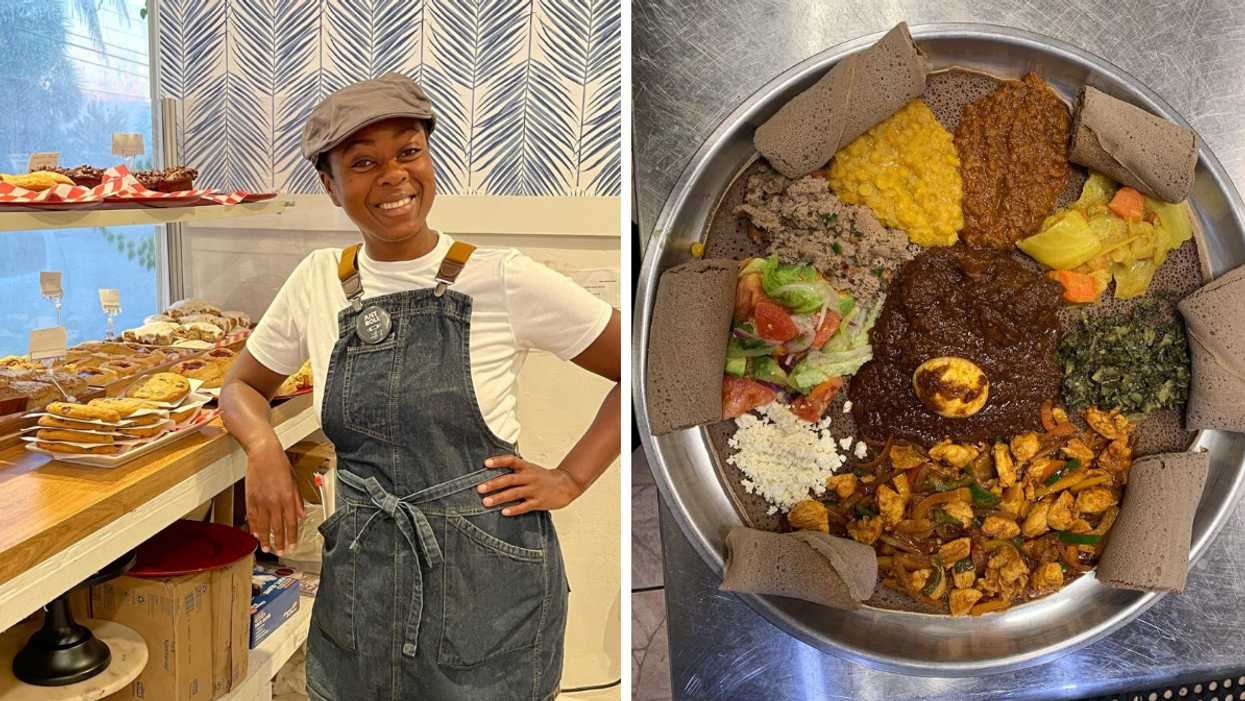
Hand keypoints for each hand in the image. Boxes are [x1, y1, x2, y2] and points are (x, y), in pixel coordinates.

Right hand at [245, 440, 305, 554]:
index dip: (292, 536)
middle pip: (277, 527)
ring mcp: (261, 501)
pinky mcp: (250, 499)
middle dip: (279, 542)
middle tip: (280, 552)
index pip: (291, 523)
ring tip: (267, 548)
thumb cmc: (281, 466)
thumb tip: (302, 516)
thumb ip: (298, 500)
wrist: (264, 454)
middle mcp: (274, 502)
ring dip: (266, 538)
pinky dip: (254, 527)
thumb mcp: (294, 482)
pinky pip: (252, 517)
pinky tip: (256, 535)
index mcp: (287, 498)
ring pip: (263, 525)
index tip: (293, 546)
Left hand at [476, 455, 582, 515]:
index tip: (486, 463)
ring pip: (514, 493)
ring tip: (486, 502)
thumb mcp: (530, 468)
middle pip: (509, 479)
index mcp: (526, 467)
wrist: (565, 484)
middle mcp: (529, 477)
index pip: (511, 460)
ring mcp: (534, 490)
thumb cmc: (544, 478)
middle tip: (479, 488)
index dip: (498, 461)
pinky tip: (504, 512)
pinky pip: (525, 506)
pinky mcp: (539, 501)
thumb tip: (494, 469)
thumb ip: (515, 469)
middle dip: (493, 484)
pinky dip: (514, 509)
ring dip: (499, 497)